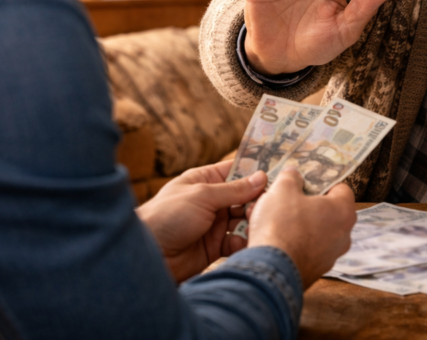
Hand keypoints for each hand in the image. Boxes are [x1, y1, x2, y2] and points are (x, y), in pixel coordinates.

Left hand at [136, 159, 266, 281]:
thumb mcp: (202, 196)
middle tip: (273, 203)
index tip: (278, 170)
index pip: (235, 171)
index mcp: (204, 181)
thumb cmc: (167, 216)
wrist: (148, 256)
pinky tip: (249, 242)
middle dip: (257, 199)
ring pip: (243, 219)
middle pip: (243, 197)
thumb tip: (262, 176)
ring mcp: (213, 224)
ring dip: (252, 221)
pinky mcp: (215, 247)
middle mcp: (211, 201)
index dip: (254, 171)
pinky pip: (236, 241)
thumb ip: (234, 189)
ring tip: (260, 222)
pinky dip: (244, 242)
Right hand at [247, 170, 356, 288]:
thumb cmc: (281, 226)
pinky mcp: (316, 271)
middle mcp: (344, 235)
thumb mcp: (282, 190)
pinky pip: (307, 250)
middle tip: (287, 201)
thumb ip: (291, 178)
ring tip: (274, 221)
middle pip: (328, 212)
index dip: (322, 183)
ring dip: (299, 225)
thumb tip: (294, 176)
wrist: (270, 270)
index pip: (341, 189)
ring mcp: (331, 256)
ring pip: (316, 232)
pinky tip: (275, 240)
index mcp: (343, 211)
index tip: (305, 183)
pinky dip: (295, 244)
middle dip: (307, 205)